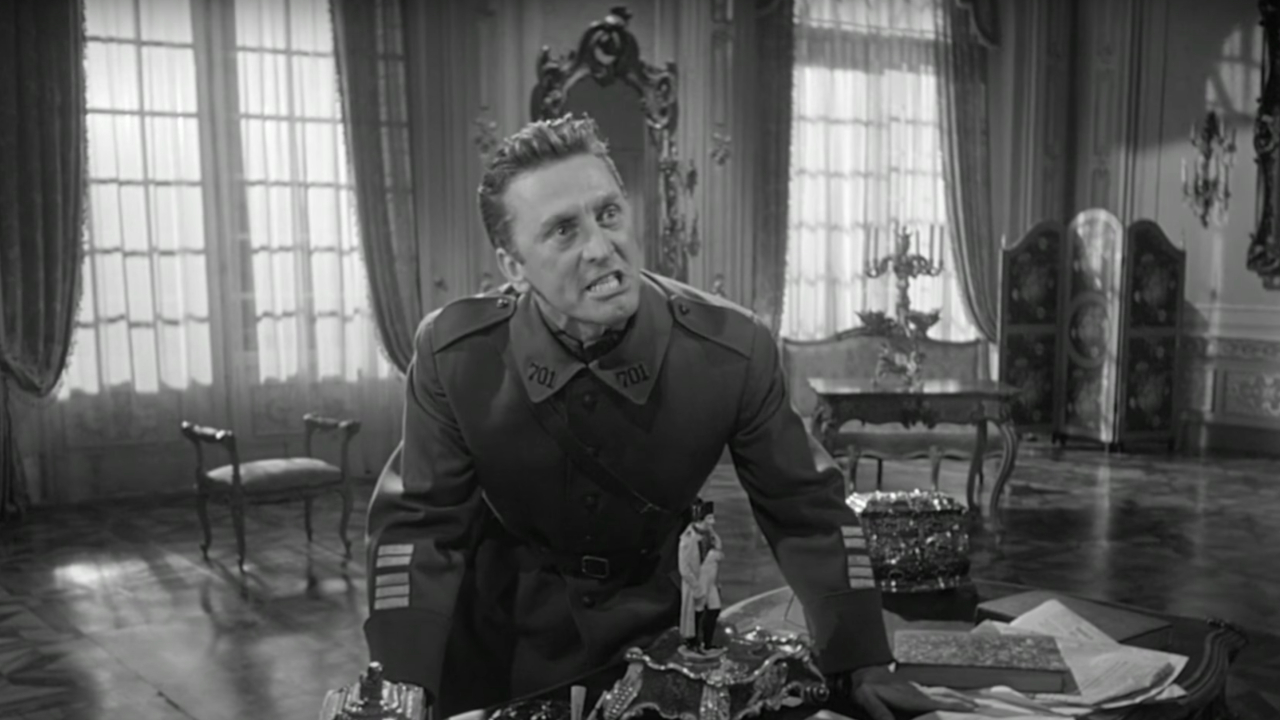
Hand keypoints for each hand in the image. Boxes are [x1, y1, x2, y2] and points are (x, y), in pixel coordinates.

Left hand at [834, 665, 976, 719]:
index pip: (936, 700)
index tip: (970, 707)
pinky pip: (934, 692)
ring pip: (941, 692)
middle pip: (943, 695)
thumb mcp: (868, 700)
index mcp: (909, 695)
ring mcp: (915, 688)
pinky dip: (947, 694)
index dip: (953, 704)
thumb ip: (879, 712)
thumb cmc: (865, 688)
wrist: (861, 672)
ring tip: (970, 701)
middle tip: (978, 705)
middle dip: (961, 700)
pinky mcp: (913, 688)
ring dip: (956, 696)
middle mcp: (916, 690)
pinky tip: (949, 697)